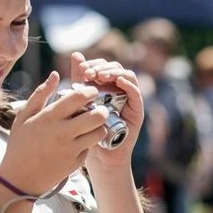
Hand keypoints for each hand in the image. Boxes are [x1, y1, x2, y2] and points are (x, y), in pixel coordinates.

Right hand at [0, 71, 106, 194]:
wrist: (18, 178)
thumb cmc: (20, 144)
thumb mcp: (24, 116)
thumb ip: (41, 94)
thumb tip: (55, 74)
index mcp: (49, 117)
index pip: (80, 97)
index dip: (91, 91)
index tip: (91, 91)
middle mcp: (62, 132)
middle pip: (97, 115)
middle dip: (102, 109)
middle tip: (98, 108)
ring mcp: (70, 149)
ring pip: (99, 132)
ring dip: (99, 126)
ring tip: (91, 124)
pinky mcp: (76, 163)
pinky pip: (90, 147)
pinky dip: (88, 142)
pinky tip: (79, 141)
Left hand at [70, 51, 144, 169]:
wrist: (98, 158)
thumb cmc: (87, 131)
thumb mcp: (79, 102)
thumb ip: (79, 79)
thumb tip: (76, 54)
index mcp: (105, 87)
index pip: (103, 66)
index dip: (93, 64)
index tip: (81, 70)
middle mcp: (119, 91)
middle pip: (115, 68)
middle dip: (101, 67)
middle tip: (89, 74)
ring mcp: (128, 99)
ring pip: (127, 76)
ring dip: (114, 72)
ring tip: (101, 76)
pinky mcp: (136, 110)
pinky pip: (136, 92)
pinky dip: (128, 84)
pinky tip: (118, 81)